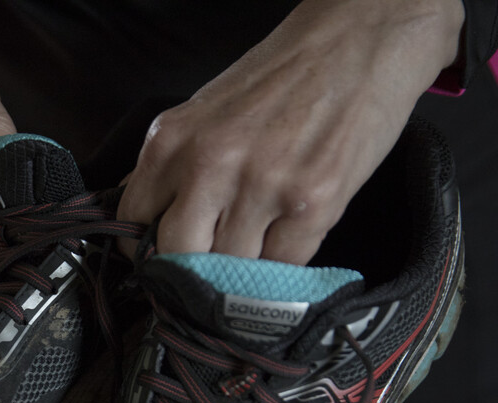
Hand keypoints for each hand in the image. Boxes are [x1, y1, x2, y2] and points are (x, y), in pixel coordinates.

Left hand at [118, 0, 463, 264]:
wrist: (362, 38)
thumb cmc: (285, 75)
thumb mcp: (205, 112)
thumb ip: (172, 166)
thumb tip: (144, 219)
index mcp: (172, 141)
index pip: (134, 224)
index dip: (148, 251)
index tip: (163, 260)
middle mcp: (210, 165)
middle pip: (178, 257)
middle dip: (192, 270)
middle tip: (211, 267)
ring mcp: (262, 186)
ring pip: (231, 269)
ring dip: (243, 269)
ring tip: (258, 244)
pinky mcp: (313, 204)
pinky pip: (282, 267)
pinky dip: (284, 264)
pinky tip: (289, 237)